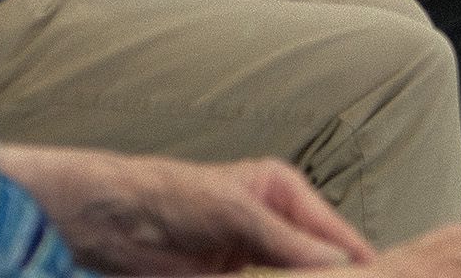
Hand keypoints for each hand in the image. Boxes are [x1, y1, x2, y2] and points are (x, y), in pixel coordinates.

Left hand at [0, 148, 373, 274]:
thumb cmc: (166, 196)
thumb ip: (290, 244)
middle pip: (319, 264)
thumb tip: (342, 266)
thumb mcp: (237, 214)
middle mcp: (273, 227)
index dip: (359, 261)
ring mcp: (249, 261)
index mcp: (283, 193)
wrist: (101, 224)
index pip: (335, 233)